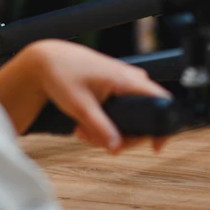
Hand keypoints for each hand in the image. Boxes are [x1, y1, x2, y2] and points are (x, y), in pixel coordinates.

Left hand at [0, 39, 170, 153]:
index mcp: (127, 79)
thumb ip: (102, 129)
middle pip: (144, 116)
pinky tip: (85, 126)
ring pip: (130, 115)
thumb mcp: (81, 107)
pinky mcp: (115, 85)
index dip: (162, 127)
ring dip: (109, 131)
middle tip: (95, 142)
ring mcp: (124, 81)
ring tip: (82, 132)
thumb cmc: (63, 76)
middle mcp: (131, 78)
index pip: (161, 100)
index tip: (155, 147)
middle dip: (122, 136)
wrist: (47, 60)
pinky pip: (121, 109)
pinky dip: (105, 121)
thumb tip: (117, 149)